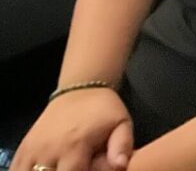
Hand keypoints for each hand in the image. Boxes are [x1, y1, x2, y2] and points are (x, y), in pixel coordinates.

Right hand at [12, 88, 133, 170]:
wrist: (80, 89)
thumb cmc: (104, 110)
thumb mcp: (122, 123)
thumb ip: (122, 146)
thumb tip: (121, 166)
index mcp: (75, 146)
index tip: (86, 170)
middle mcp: (50, 150)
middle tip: (75, 166)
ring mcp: (33, 149)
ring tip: (59, 166)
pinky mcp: (24, 148)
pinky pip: (16, 169)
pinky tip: (41, 170)